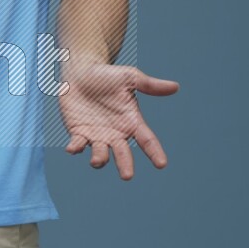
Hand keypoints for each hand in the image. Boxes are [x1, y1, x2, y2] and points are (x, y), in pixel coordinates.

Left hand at [58, 62, 178, 180]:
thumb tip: (176, 87)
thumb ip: (150, 85)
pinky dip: (75, 148)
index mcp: (132, 122)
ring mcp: (97, 135)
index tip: (161, 164)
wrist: (80, 71)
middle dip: (125, 164)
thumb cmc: (107, 75)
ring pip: (100, 153)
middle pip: (123, 153)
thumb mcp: (130, 78)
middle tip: (127, 176)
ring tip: (98, 161)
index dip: (154, 152)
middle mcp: (116, 134)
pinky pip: (77, 144)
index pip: (147, 140)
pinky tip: (72, 148)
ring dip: (99, 158)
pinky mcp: (78, 133)